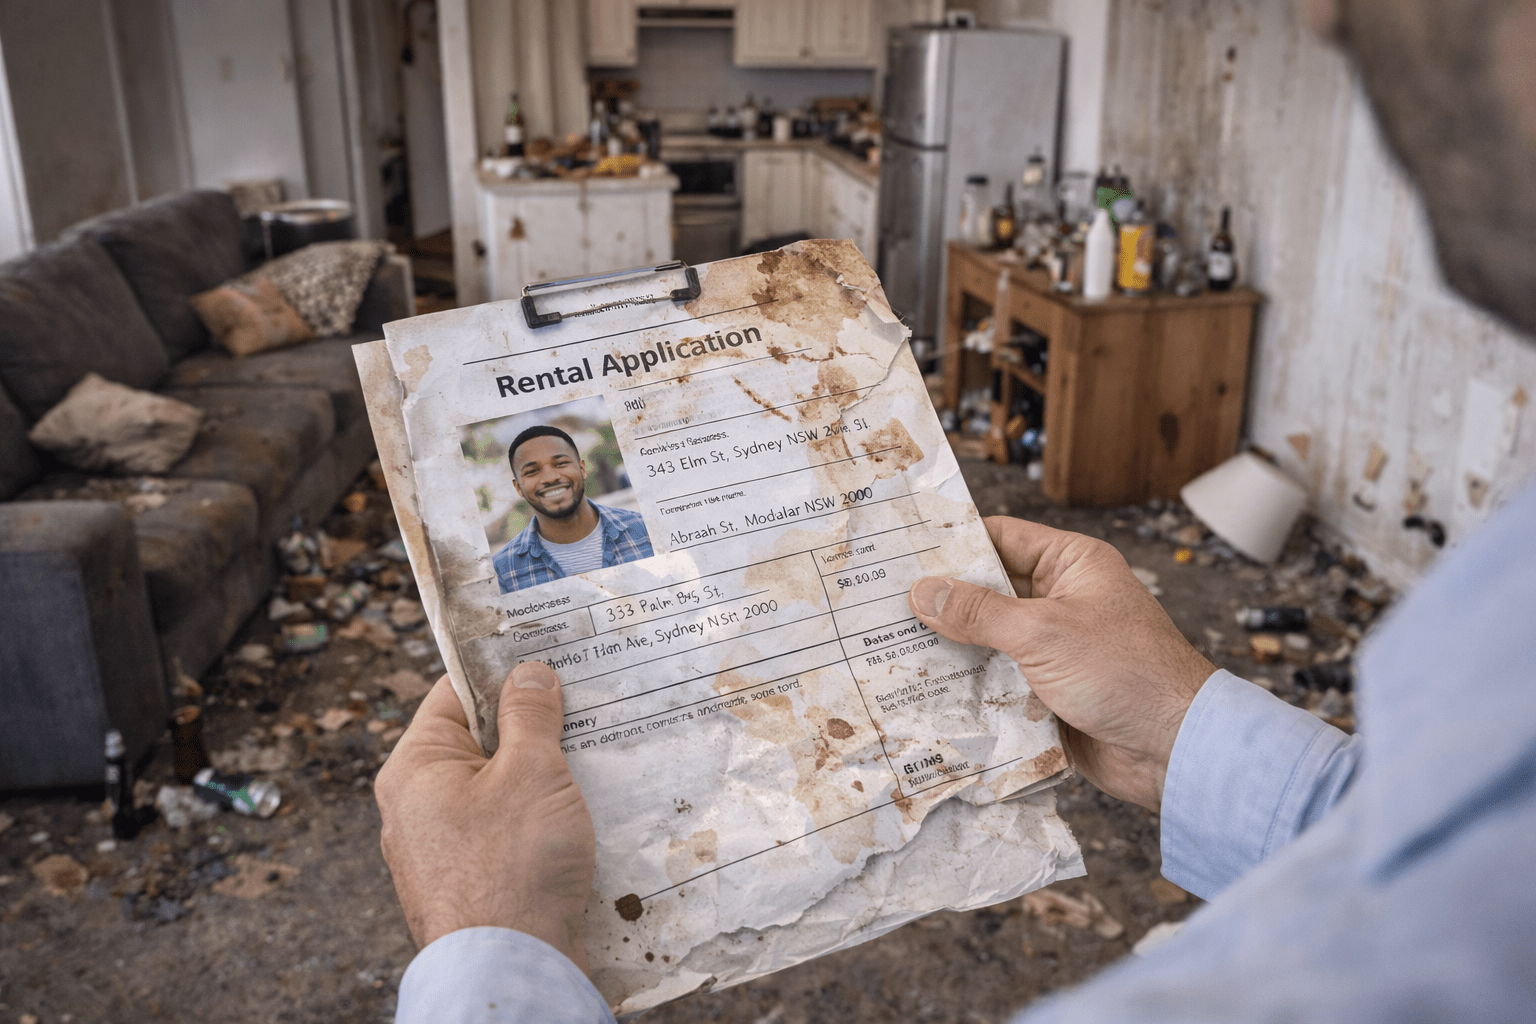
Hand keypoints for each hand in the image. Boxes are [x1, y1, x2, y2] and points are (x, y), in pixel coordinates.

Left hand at [375, 662, 596, 968]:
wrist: (510, 971)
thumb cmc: (511, 868)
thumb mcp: (530, 772)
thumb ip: (531, 715)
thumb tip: (528, 672)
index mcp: (414, 768)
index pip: (456, 694)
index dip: (503, 672)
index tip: (549, 657)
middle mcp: (417, 806)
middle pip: (481, 742)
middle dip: (533, 728)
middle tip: (585, 707)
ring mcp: (443, 849)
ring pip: (500, 790)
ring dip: (544, 778)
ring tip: (594, 760)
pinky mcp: (473, 882)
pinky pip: (509, 832)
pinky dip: (542, 821)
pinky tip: (585, 815)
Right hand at [908, 517, 1214, 809]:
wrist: (1174, 749)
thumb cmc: (1123, 672)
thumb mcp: (1042, 632)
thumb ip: (978, 613)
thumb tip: (922, 591)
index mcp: (1073, 565)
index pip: (1001, 538)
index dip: (953, 541)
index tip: (902, 548)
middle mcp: (1063, 601)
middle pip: (989, 591)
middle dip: (942, 600)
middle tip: (881, 603)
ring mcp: (1055, 649)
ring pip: (989, 640)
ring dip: (951, 647)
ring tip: (888, 647)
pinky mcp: (1048, 692)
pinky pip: (999, 681)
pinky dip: (968, 685)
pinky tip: (922, 689)